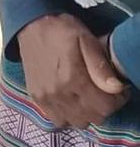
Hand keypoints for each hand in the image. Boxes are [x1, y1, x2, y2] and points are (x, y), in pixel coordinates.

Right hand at [18, 14, 128, 128]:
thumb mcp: (86, 40)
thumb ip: (100, 65)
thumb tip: (116, 88)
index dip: (117, 100)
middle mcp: (58, 93)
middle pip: (93, 118)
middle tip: (103, 91)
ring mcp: (46, 97)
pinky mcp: (37, 98)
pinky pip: (58, 120)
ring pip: (77, 122)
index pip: (105, 107)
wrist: (30, 24)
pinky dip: (68, 115)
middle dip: (104, 107)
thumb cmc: (61, 30)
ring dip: (87, 113)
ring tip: (87, 96)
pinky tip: (71, 100)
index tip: (117, 89)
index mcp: (72, 77)